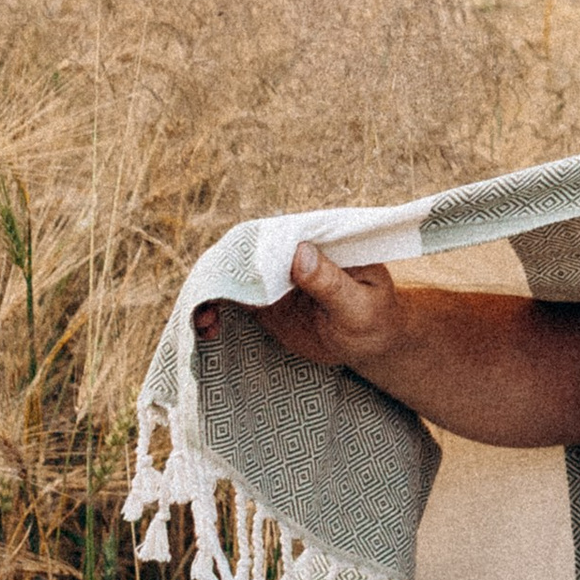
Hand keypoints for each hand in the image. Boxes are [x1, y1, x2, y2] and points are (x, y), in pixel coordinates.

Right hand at [193, 239, 404, 370]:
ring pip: (234, 274)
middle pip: (249, 251)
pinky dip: (213, 309)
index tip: (234, 270)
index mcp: (323, 242)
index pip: (283, 233)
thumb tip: (299, 251)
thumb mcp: (359, 306)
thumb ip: (330, 282)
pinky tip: (207, 328)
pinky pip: (231, 298)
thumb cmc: (376, 322)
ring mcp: (276, 276)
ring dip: (211, 291)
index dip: (253, 247)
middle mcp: (295, 252)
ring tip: (203, 322)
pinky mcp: (264, 299)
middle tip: (208, 300)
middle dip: (223, 271)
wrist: (372, 345)